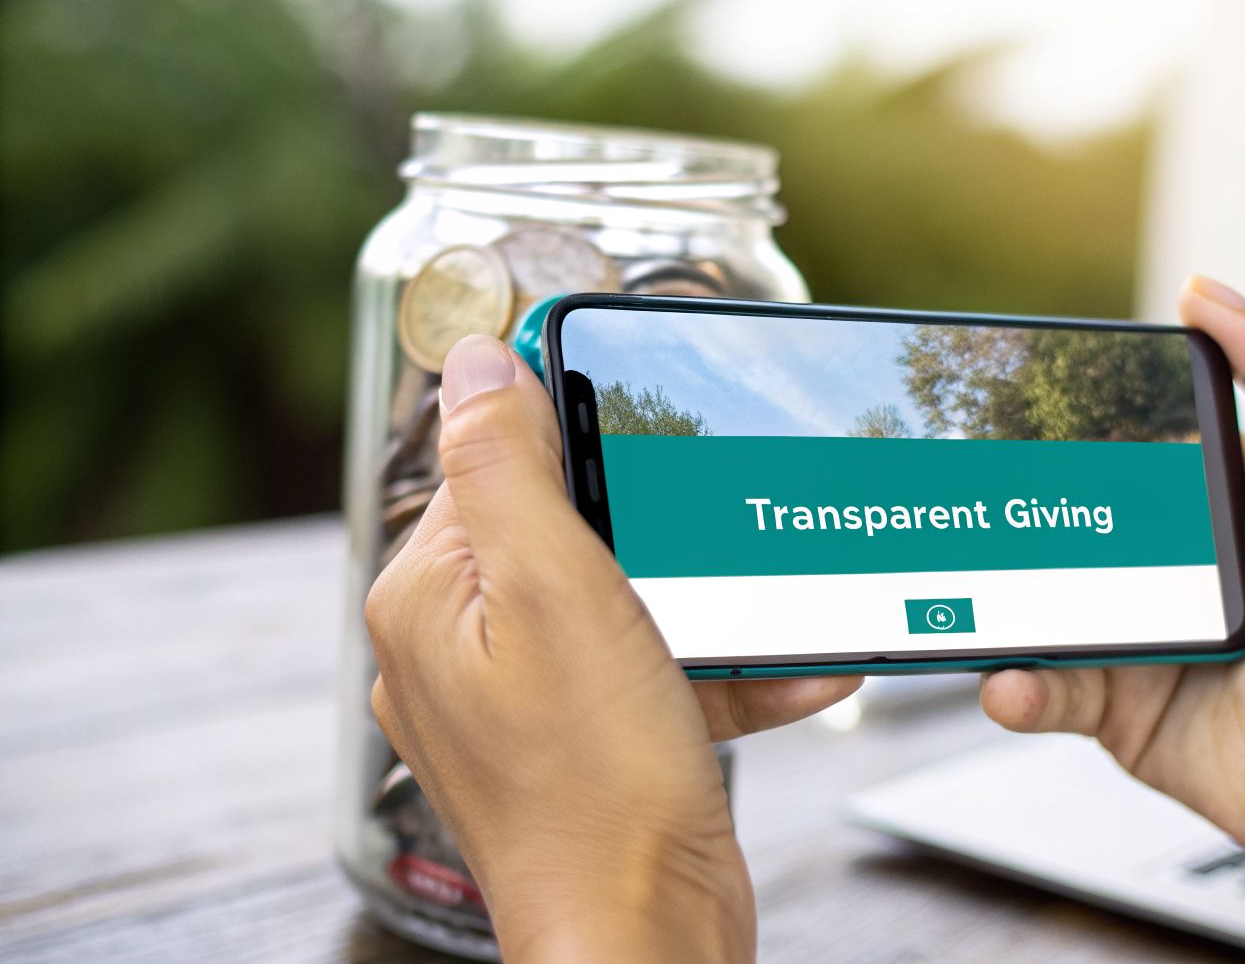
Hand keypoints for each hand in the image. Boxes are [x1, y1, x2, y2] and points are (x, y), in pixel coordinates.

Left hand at [365, 335, 859, 962]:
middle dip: (660, 520)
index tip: (644, 396)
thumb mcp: (556, 595)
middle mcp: (464, 650)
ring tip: (773, 596)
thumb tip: (479, 360)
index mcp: (431, 602)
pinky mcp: (593, 742)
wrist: (649, 936)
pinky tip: (791, 667)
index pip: (490, 463)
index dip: (569, 424)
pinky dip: (725, 664)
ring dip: (710, 596)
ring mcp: (530, 702)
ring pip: (627, 599)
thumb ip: (512, 469)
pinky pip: (658, 669)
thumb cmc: (597, 793)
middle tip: (721, 506)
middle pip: (567, 528)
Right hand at [981, 278, 1244, 961]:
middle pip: (1080, 518)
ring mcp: (1156, 641)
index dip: (1087, 417)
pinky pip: (1054, 690)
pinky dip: (1019, 686)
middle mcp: (1193, 566)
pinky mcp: (1130, 717)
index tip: (1022, 395)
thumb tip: (1212, 295)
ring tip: (969, 590)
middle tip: (965, 494)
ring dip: (1004, 598)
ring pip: (1049, 603)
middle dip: (1021, 506)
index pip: (1145, 436)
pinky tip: (1013, 680)